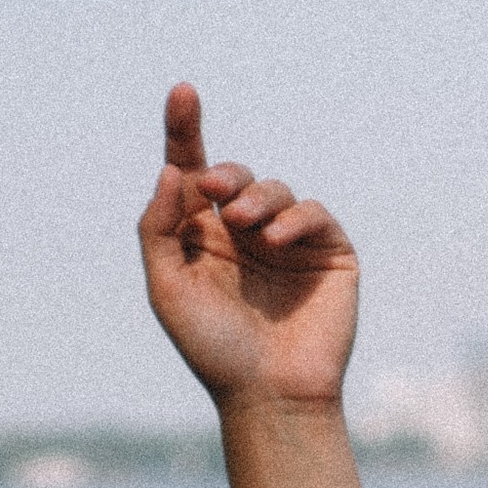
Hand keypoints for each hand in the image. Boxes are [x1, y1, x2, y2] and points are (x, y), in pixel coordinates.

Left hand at [139, 83, 359, 412]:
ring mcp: (287, 241)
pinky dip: (295, 218)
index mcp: (202, 239)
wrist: (269, 395)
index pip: (191, 174)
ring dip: (258, 198)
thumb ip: (160, 229)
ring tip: (247, 225)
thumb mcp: (168, 289)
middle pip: (232, 176)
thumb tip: (172, 170)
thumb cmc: (213, 350)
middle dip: (223, 174)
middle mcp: (244, 234)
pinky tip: (276, 240)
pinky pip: (312, 213)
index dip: (185, 131)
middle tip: (213, 191)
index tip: (181, 93)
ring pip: (274, 189)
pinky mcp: (327, 251)